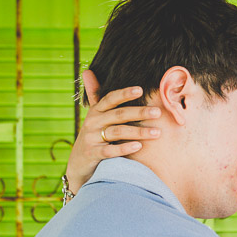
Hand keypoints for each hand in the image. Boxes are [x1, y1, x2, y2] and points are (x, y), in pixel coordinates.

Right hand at [66, 69, 161, 190]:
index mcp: (96, 112)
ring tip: (157, 133)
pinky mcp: (92, 154)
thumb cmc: (93, 138)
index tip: (140, 89)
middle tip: (157, 112)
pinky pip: (109, 151)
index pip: (110, 99)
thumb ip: (96, 97)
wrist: (78, 165)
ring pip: (117, 132)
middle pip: (118, 115)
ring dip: (138, 132)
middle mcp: (92, 122)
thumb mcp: (94, 117)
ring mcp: (91, 138)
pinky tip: (139, 146)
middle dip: (139, 113)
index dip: (124, 93)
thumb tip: (88, 71)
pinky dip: (124, 148)